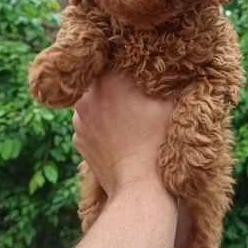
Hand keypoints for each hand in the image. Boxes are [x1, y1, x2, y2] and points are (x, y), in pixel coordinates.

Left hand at [72, 71, 173, 198]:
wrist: (140, 186)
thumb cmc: (158, 142)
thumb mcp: (169, 105)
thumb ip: (164, 81)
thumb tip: (165, 67)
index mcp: (108, 82)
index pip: (114, 61)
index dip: (127, 66)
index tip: (138, 74)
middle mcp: (87, 98)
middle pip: (102, 82)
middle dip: (116, 87)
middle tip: (134, 98)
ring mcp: (79, 121)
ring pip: (93, 104)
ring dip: (106, 107)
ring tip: (125, 120)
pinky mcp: (78, 140)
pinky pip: (89, 125)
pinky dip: (100, 127)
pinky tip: (116, 136)